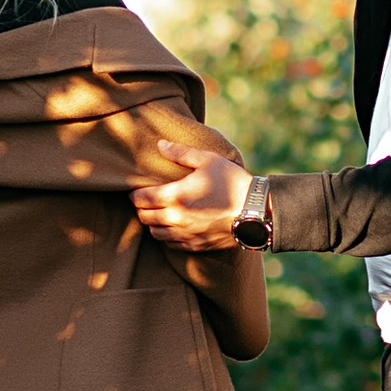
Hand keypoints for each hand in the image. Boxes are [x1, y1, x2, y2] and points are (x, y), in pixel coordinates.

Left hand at [133, 144, 252, 249]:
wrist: (256, 212)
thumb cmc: (232, 182)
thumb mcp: (208, 160)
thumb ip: (181, 153)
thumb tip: (161, 145)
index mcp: (175, 196)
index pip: (140, 199)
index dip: (135, 193)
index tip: (139, 188)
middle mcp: (176, 218)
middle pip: (143, 217)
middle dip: (141, 208)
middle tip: (147, 199)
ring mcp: (185, 235)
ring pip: (155, 233)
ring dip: (153, 223)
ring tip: (159, 212)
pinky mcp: (195, 245)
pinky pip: (170, 244)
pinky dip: (167, 235)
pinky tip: (173, 226)